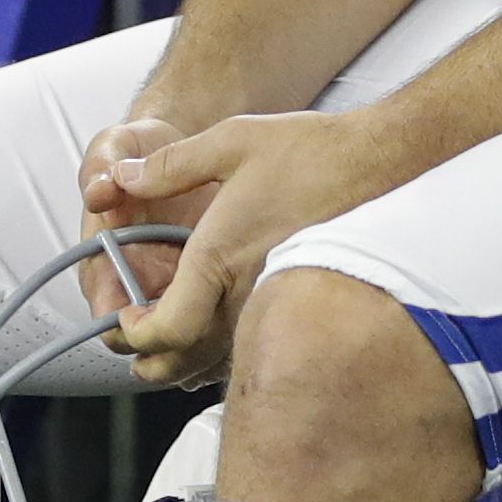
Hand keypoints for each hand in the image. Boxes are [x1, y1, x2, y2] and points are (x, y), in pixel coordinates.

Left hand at [96, 109, 423, 387]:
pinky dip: (222, 350)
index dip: (136, 336)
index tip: (124, 320)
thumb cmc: (311, 152)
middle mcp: (247, 291)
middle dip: (152, 359)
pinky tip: (213, 330)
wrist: (378, 163)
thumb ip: (171, 165)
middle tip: (132, 345)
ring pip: (219, 359)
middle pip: (188, 360)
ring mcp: (274, 302)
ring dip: (185, 359)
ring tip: (165, 344)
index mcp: (221, 256)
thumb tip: (124, 178)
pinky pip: (250, 343)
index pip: (168, 329)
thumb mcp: (231, 141)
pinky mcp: (297, 303)